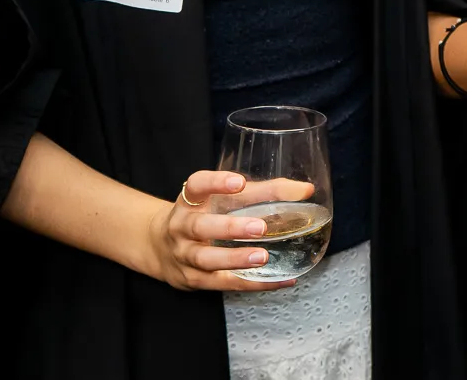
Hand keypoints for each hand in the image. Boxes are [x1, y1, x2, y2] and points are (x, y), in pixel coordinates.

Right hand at [141, 170, 315, 291]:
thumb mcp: (223, 199)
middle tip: (260, 227)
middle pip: (201, 226)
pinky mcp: (193, 280)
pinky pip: (222, 284)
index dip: (216, 183)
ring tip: (263, 258)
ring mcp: (185, 255)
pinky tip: (279, 280)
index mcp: (190, 201)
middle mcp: (182, 227)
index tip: (239, 182)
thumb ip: (263, 192)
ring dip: (235, 260)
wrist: (160, 247)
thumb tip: (305, 190)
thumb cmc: (205, 215)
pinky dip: (252, 284)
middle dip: (230, 228)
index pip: (197, 185)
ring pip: (206, 259)